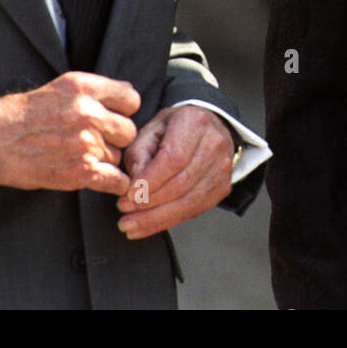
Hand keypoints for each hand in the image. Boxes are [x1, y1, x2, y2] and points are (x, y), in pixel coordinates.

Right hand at [0, 72, 139, 193]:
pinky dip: (114, 183)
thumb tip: (126, 100)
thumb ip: (93, 92)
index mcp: (84, 87)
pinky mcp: (81, 171)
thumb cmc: (22, 115)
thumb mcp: (60, 87)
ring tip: (84, 156)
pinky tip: (104, 179)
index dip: (124, 110)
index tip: (113, 117)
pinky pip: (117, 180)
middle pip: (128, 130)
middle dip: (116, 137)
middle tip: (98, 141)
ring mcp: (86, 143)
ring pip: (119, 156)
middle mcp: (88, 113)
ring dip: (107, 159)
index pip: (131, 98)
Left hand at [115, 106, 233, 238]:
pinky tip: (149, 225)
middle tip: (124, 210)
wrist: (209, 128)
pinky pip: (194, 211)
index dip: (150, 181)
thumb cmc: (177, 127)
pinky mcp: (222, 188)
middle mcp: (213, 145)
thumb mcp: (151, 128)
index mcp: (195, 123)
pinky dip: (168, 221)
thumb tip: (134, 183)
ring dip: (156, 218)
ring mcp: (221, 168)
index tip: (129, 194)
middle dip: (149, 203)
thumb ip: (139, 153)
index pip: (173, 159)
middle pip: (180, 184)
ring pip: (188, 202)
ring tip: (131, 225)